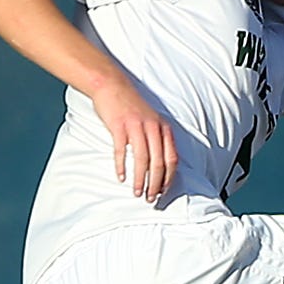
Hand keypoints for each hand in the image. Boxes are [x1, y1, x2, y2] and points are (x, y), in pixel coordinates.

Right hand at [92, 80, 178, 201]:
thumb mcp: (152, 120)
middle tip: (150, 198)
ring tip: (137, 192)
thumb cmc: (131, 106)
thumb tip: (161, 165)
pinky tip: (121, 177)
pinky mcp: (119, 126)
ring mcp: (136, 126)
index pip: (172, 158)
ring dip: (141, 179)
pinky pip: (121, 150)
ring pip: (142, 159)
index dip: (169, 178)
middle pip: (159, 162)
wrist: (111, 85)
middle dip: (156, 183)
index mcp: (163, 128)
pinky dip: (122, 165)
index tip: (163, 191)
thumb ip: (158, 138)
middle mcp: (153, 127)